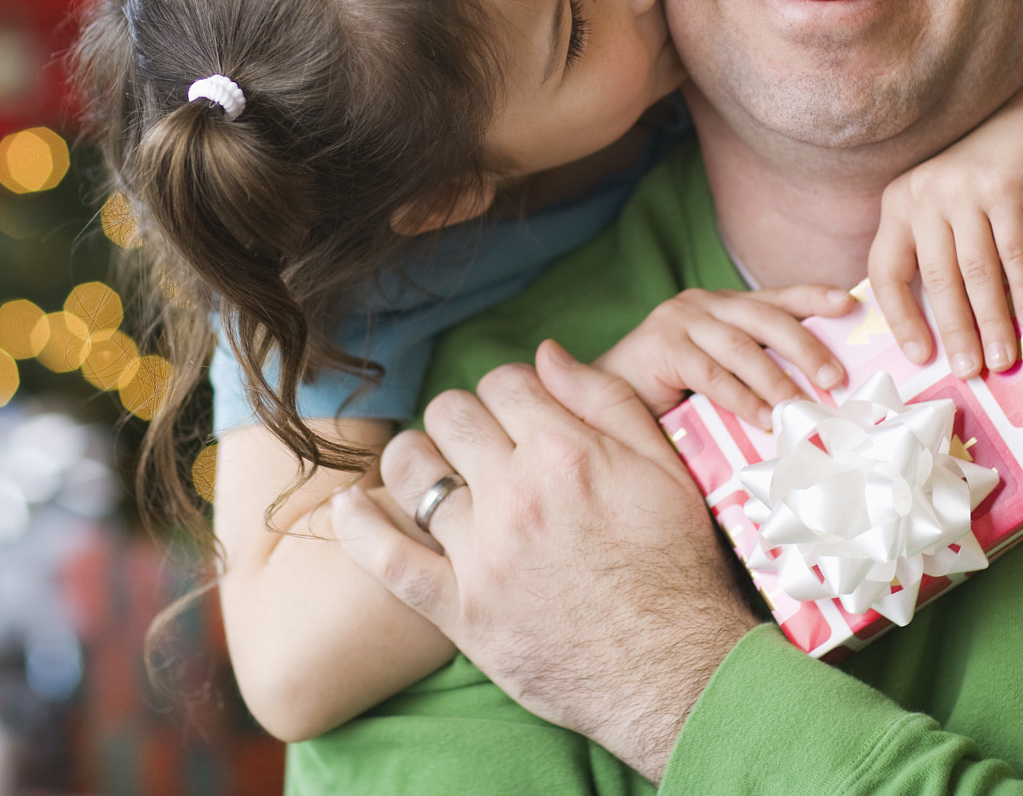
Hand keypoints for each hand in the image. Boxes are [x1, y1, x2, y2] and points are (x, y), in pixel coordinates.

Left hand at [329, 341, 756, 781]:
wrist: (675, 671)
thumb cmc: (676, 566)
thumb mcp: (665, 468)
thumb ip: (605, 400)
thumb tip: (547, 352)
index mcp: (566, 452)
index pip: (503, 382)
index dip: (510, 393)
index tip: (519, 417)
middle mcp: (517, 494)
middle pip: (451, 414)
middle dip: (464, 420)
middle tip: (481, 447)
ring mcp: (482, 553)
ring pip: (411, 470)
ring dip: (416, 460)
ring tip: (434, 473)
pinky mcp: (461, 610)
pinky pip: (387, 559)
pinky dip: (358, 528)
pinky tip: (345, 508)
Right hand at [594, 284, 853, 423]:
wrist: (603, 402)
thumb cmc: (668, 394)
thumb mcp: (719, 372)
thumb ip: (755, 368)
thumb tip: (814, 388)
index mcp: (720, 305)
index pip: (775, 297)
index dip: (813, 298)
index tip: (850, 303)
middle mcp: (701, 303)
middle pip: (765, 319)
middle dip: (806, 347)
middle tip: (836, 379)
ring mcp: (678, 321)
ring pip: (741, 348)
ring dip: (777, 381)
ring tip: (803, 409)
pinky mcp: (660, 346)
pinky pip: (711, 374)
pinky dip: (742, 399)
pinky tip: (763, 420)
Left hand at [867, 103, 1022, 378]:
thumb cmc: (985, 183)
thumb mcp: (944, 210)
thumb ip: (934, 254)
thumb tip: (941, 332)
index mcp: (898, 205)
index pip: (886, 272)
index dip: (900, 317)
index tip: (920, 356)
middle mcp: (923, 195)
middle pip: (936, 278)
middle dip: (954, 331)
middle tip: (970, 372)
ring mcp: (963, 189)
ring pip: (977, 271)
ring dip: (992, 321)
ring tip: (1003, 359)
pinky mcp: (1005, 187)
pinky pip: (1015, 252)